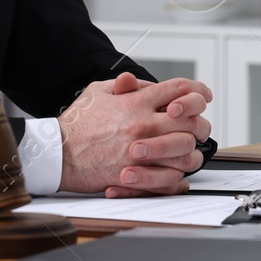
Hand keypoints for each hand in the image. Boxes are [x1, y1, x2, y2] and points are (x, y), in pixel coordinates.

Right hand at [57, 72, 212, 195]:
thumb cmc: (76, 124)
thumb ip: (125, 85)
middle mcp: (142, 125)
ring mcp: (140, 151)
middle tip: (197, 127)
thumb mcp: (98, 91)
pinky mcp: (135, 175)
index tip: (203, 95)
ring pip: (186, 151)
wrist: (56, 154)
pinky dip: (178, 176)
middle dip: (200, 123)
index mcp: (136, 102)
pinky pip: (170, 178)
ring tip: (188, 151)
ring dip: (192, 151)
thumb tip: (144, 83)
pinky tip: (176, 172)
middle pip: (191, 120)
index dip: (198, 90)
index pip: (180, 89)